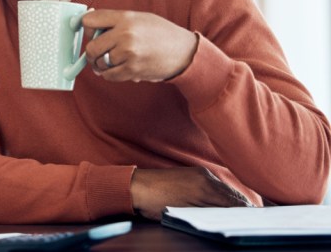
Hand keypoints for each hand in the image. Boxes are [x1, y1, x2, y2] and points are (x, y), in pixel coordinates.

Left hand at [82, 10, 197, 81]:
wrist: (184, 51)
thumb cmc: (160, 33)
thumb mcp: (139, 18)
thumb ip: (115, 21)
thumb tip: (88, 24)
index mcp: (125, 17)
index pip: (89, 20)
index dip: (85, 28)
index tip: (87, 33)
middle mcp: (125, 34)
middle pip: (91, 47)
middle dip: (91, 52)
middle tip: (97, 53)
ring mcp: (128, 53)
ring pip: (99, 63)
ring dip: (102, 65)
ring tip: (113, 61)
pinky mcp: (132, 69)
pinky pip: (108, 75)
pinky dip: (110, 74)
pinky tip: (119, 68)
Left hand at [130, 167, 252, 220]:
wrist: (135, 186)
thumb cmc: (156, 203)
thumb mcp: (185, 213)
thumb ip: (209, 213)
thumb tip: (229, 216)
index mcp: (206, 188)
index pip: (235, 203)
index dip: (247, 214)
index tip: (258, 221)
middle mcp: (206, 177)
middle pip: (234, 195)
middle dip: (245, 208)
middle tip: (256, 219)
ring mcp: (200, 173)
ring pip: (225, 189)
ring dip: (235, 201)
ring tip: (245, 213)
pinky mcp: (194, 172)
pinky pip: (216, 184)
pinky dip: (224, 194)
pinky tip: (225, 202)